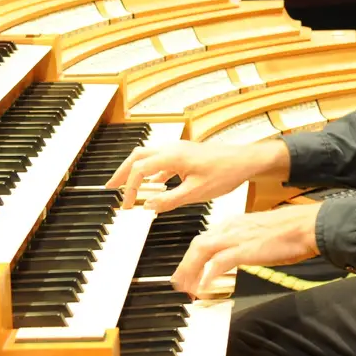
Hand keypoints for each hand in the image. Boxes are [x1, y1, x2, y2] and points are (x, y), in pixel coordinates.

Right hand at [104, 139, 288, 213]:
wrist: (245, 160)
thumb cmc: (225, 173)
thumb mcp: (196, 193)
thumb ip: (169, 200)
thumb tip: (147, 206)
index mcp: (172, 156)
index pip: (139, 170)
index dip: (129, 189)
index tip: (127, 206)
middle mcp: (172, 149)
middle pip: (137, 156)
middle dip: (122, 172)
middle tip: (110, 188)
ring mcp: (178, 150)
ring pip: (147, 156)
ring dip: (134, 170)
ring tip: (125, 185)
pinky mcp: (185, 155)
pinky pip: (160, 160)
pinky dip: (150, 171)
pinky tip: (151, 183)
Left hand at [170, 204, 321, 298]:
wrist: (307, 225)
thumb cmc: (292, 230)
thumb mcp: (261, 232)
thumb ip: (246, 242)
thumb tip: (240, 254)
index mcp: (234, 223)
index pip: (205, 238)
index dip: (193, 256)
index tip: (189, 270)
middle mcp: (231, 227)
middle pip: (198, 244)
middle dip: (185, 265)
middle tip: (179, 283)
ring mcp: (237, 237)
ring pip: (202, 251)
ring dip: (191, 271)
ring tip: (187, 288)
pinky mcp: (245, 249)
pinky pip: (218, 262)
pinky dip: (207, 274)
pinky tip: (204, 286)